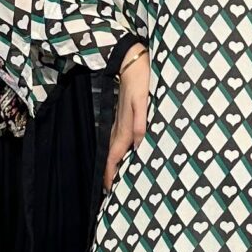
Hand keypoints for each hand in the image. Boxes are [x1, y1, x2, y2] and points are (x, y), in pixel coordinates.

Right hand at [105, 42, 149, 189]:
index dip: (110, 175)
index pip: (114, 158)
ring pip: (116, 147)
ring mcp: (120, 121)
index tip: (108, 190)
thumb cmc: (140, 81)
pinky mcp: (124, 115)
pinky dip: (120, 149)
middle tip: (111, 190)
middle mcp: (120, 127)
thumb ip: (141, 123)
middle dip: (111, 173)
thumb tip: (140, 145)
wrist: (132, 61)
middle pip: (113, 156)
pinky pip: (120, 137)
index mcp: (125, 128)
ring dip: (115, 162)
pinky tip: (126, 151)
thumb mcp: (143, 102)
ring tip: (116, 176)